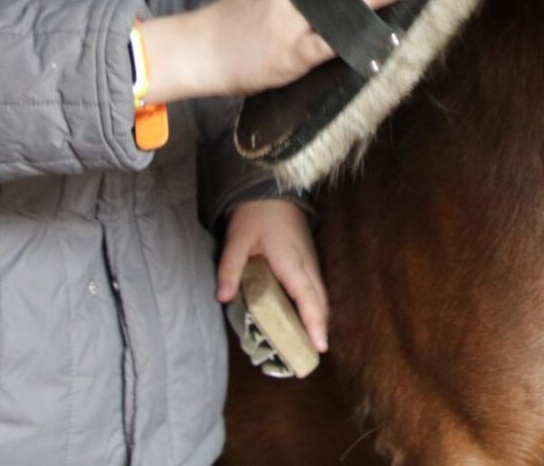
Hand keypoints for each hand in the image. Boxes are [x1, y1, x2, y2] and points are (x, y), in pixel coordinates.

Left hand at [217, 198, 328, 353]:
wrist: (270, 189)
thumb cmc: (255, 214)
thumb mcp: (237, 239)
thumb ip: (230, 268)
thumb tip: (222, 297)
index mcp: (292, 263)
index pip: (308, 299)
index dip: (315, 324)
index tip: (319, 347)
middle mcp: (307, 264)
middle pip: (320, 301)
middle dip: (319, 327)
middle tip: (313, 354)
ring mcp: (310, 259)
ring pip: (320, 294)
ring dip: (319, 317)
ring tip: (312, 340)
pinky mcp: (308, 256)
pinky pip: (316, 286)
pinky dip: (315, 304)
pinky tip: (307, 314)